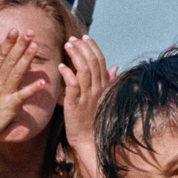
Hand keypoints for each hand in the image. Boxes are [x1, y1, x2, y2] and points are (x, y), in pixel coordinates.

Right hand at [0, 29, 50, 143]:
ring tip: (35, 47)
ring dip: (26, 60)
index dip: (8, 42)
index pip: (0, 56)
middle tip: (30, 32)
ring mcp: (4, 93)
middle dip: (20, 46)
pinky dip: (32, 90)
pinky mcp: (10, 106)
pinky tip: (42, 83)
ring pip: (17, 73)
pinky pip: (22, 96)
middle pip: (11, 60)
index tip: (15, 30)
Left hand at [58, 34, 117, 170]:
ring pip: (83, 69)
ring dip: (75, 55)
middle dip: (82, 47)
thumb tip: (115, 66)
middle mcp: (97, 88)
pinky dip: (67, 73)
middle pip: (92, 61)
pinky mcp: (76, 104)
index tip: (85, 37)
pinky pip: (73, 85)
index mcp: (103, 85)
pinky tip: (61, 67)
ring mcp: (87, 96)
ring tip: (67, 46)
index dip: (93, 47)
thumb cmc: (94, 119)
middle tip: (72, 39)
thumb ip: (108, 81)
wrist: (89, 140)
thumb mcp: (103, 98)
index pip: (100, 60)